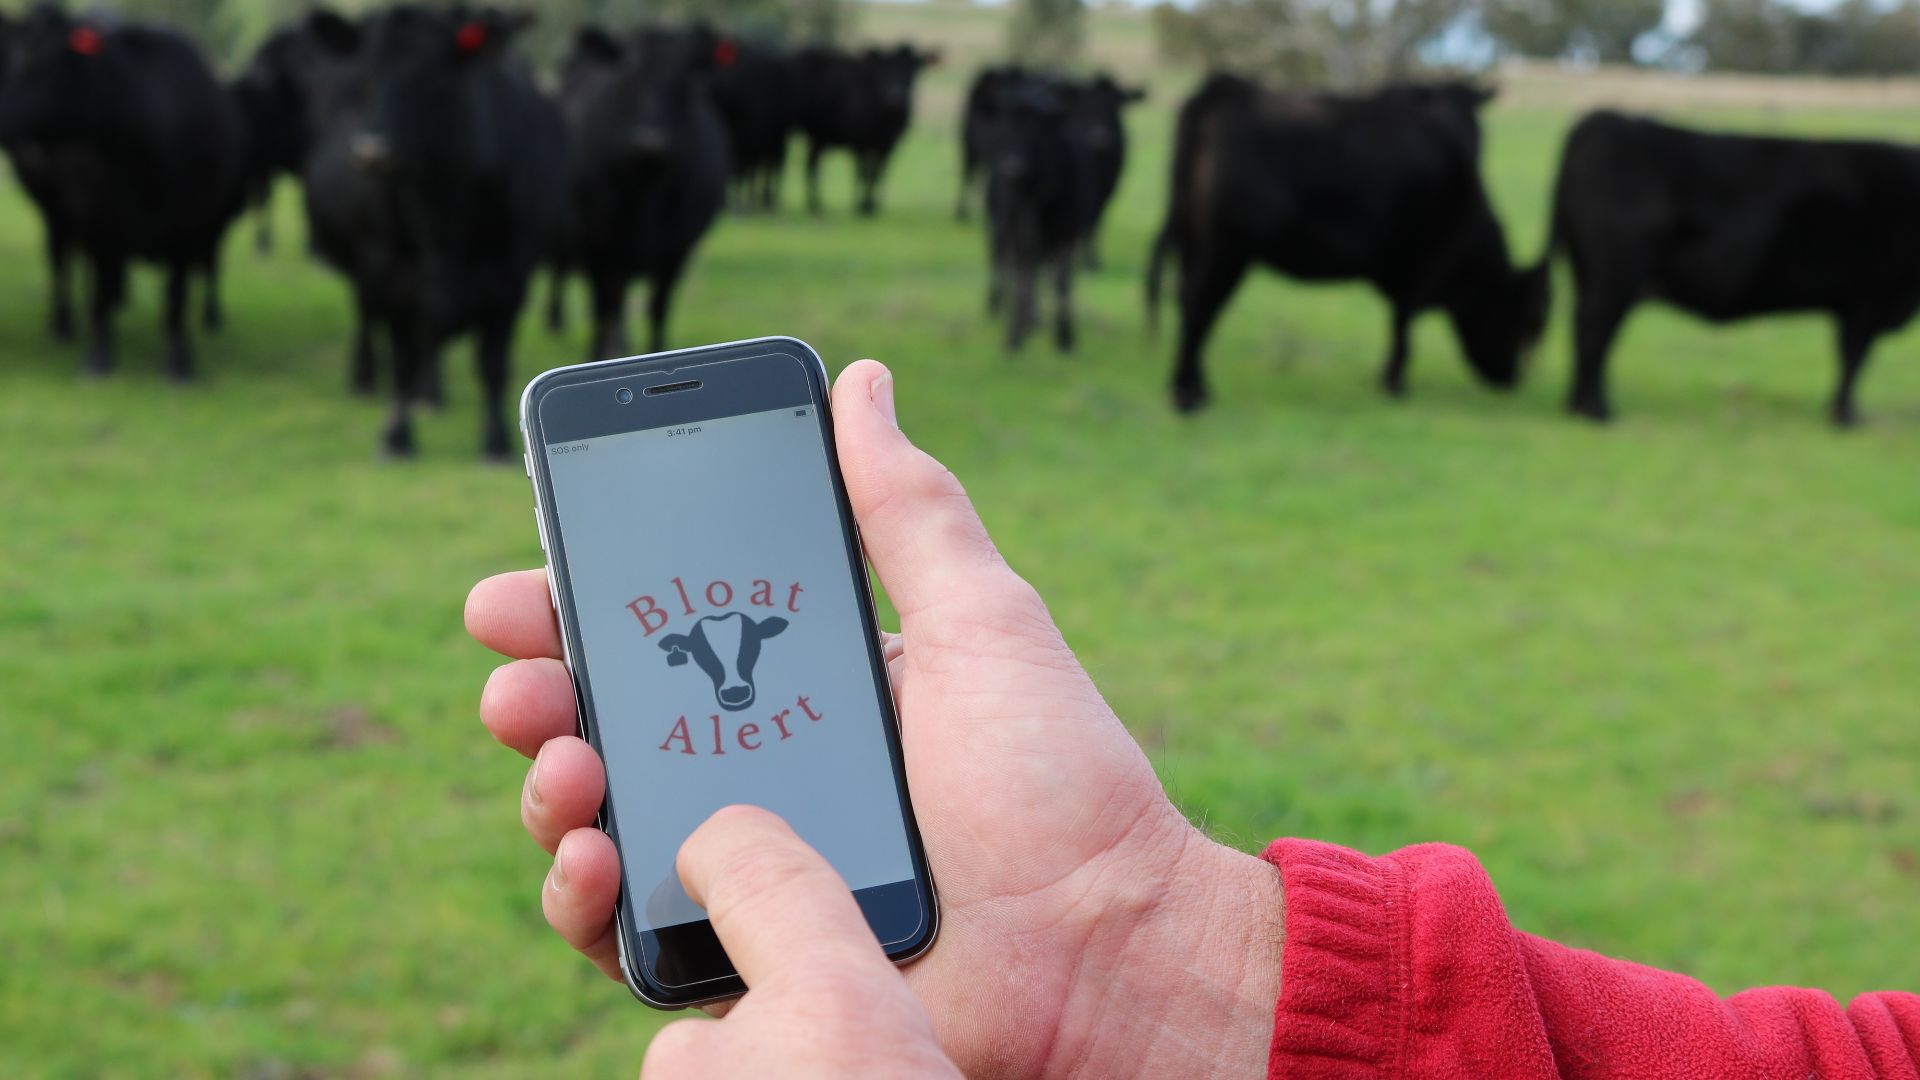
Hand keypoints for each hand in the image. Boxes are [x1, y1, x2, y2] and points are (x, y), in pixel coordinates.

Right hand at [467, 360, 1283, 1078]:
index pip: (665, 637)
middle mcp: (758, 773)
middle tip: (524, 680)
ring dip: (551, 785)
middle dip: (541, 693)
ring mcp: (744, 870)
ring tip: (566, 761)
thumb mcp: (982, 622)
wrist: (1105, 948)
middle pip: (608, 725)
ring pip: (598, 823)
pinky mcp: (743, 959)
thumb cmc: (1057, 780)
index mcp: (804, 686)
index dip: (582, 608)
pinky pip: (627, 936)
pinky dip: (583, 899)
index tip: (524, 584)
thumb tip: (860, 381)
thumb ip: (908, 511)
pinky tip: (591, 860)